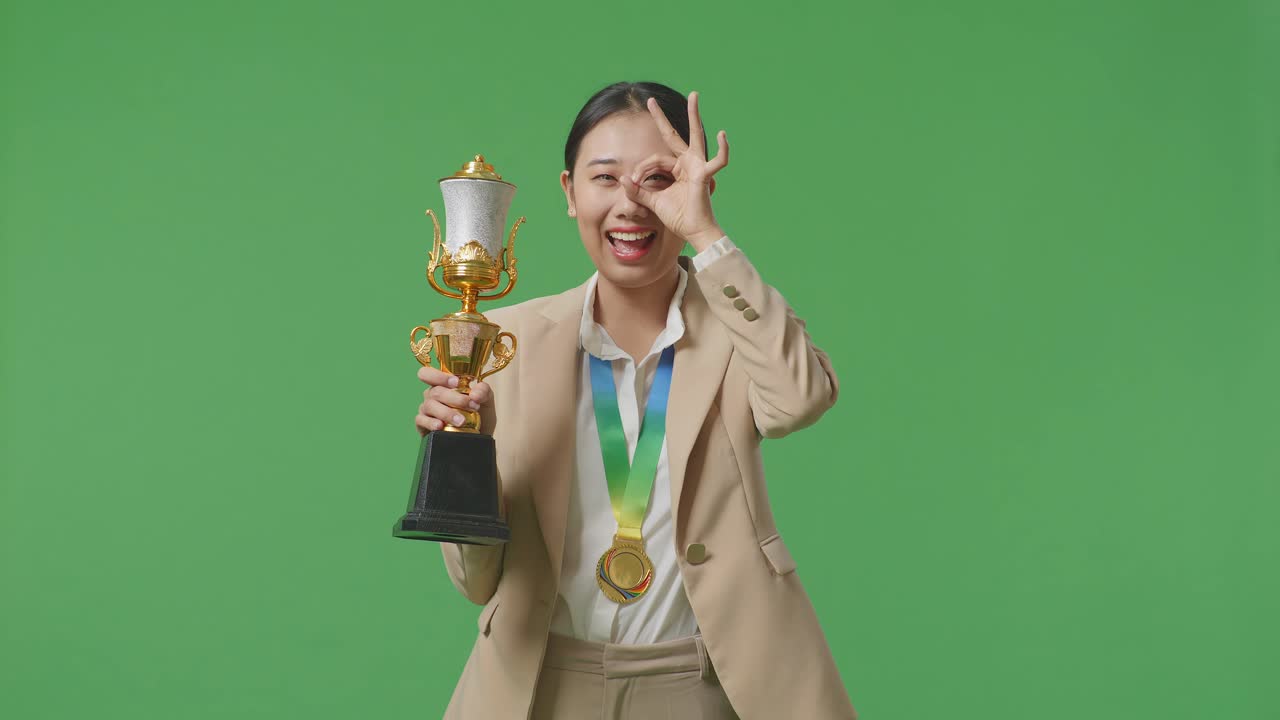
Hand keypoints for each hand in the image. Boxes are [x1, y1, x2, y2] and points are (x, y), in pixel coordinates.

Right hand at [415, 366, 493, 434]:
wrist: (479, 435)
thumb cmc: (479, 413)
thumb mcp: (486, 399)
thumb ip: (483, 391)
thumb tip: (474, 394)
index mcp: (443, 384)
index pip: (428, 373)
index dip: (439, 376)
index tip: (456, 382)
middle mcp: (432, 395)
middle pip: (435, 391)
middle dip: (455, 398)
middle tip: (472, 407)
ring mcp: (427, 409)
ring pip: (429, 405)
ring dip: (447, 413)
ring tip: (462, 421)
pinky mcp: (423, 424)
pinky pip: (422, 421)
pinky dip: (431, 423)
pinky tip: (440, 426)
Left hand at [620, 91, 728, 251]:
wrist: (692, 231)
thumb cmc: (678, 217)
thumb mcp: (653, 202)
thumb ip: (638, 191)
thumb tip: (622, 180)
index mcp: (675, 168)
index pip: (654, 160)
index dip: (642, 170)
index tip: (633, 181)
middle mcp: (687, 163)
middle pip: (673, 136)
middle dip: (662, 118)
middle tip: (651, 101)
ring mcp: (697, 166)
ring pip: (695, 136)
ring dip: (694, 116)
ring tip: (694, 96)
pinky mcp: (704, 175)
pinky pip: (717, 161)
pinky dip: (722, 149)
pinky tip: (721, 134)